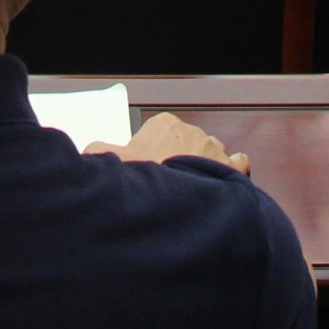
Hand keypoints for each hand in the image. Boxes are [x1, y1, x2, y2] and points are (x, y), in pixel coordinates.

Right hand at [86, 112, 250, 174]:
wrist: (179, 205)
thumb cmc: (148, 181)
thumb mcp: (113, 163)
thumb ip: (98, 151)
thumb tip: (90, 150)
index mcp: (164, 124)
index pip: (158, 132)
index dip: (151, 152)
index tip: (148, 169)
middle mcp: (192, 131)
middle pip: (184, 143)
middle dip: (177, 160)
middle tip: (167, 183)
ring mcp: (214, 148)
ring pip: (210, 151)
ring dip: (204, 165)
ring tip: (193, 186)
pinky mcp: (232, 167)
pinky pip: (238, 162)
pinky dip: (233, 170)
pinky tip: (224, 180)